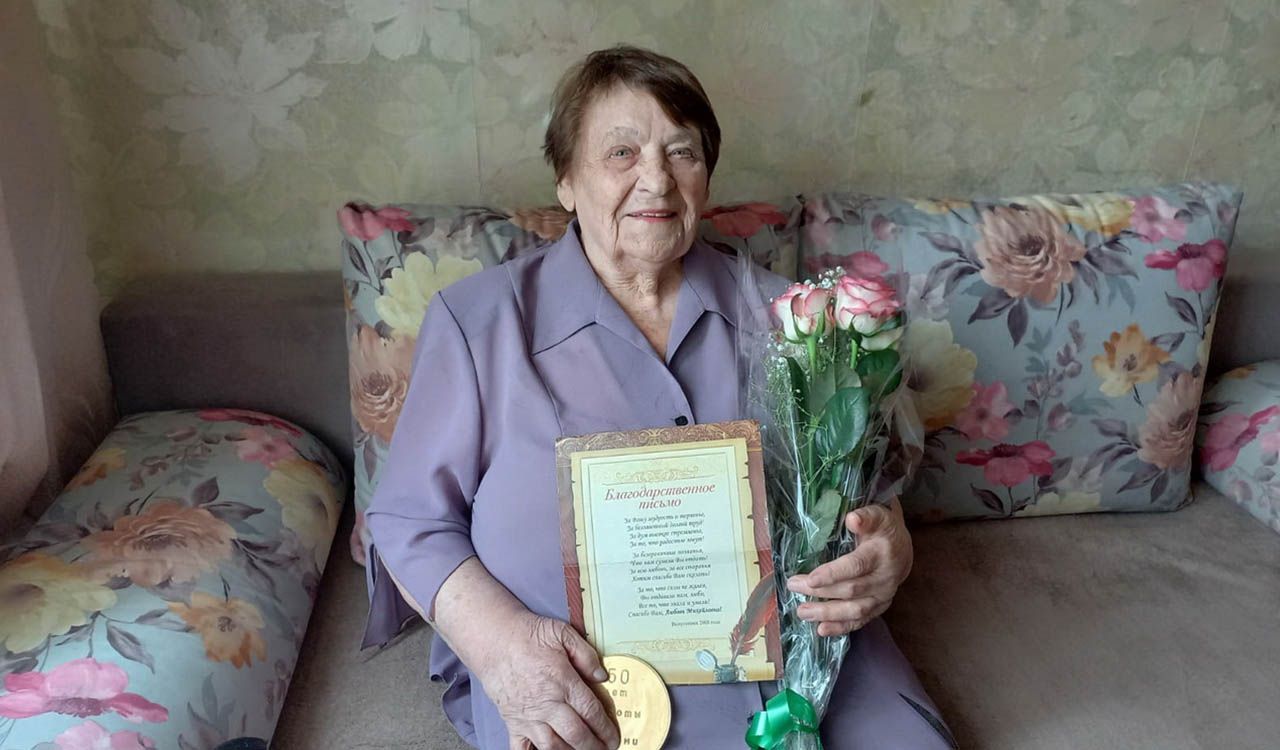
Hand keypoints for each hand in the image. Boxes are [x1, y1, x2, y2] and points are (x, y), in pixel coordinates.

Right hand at [480, 610, 620, 749]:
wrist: (493, 639)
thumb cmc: (527, 635)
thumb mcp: (562, 633)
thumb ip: (586, 655)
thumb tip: (603, 677)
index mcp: (563, 681)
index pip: (591, 712)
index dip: (606, 729)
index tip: (615, 737)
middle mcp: (547, 703)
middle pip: (576, 734)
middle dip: (593, 746)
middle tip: (605, 749)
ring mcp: (528, 716)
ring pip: (552, 746)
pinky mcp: (512, 721)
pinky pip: (521, 749)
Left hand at [784, 498, 912, 636]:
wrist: (902, 549)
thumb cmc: (882, 529)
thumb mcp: (877, 515)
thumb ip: (865, 517)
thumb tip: (852, 519)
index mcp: (881, 553)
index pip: (856, 566)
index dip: (833, 574)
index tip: (809, 578)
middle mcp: (884, 578)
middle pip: (851, 590)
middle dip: (820, 591)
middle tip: (793, 586)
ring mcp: (883, 596)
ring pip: (855, 610)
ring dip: (827, 613)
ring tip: (802, 612)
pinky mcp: (879, 608)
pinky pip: (860, 621)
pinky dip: (841, 627)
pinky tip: (821, 630)